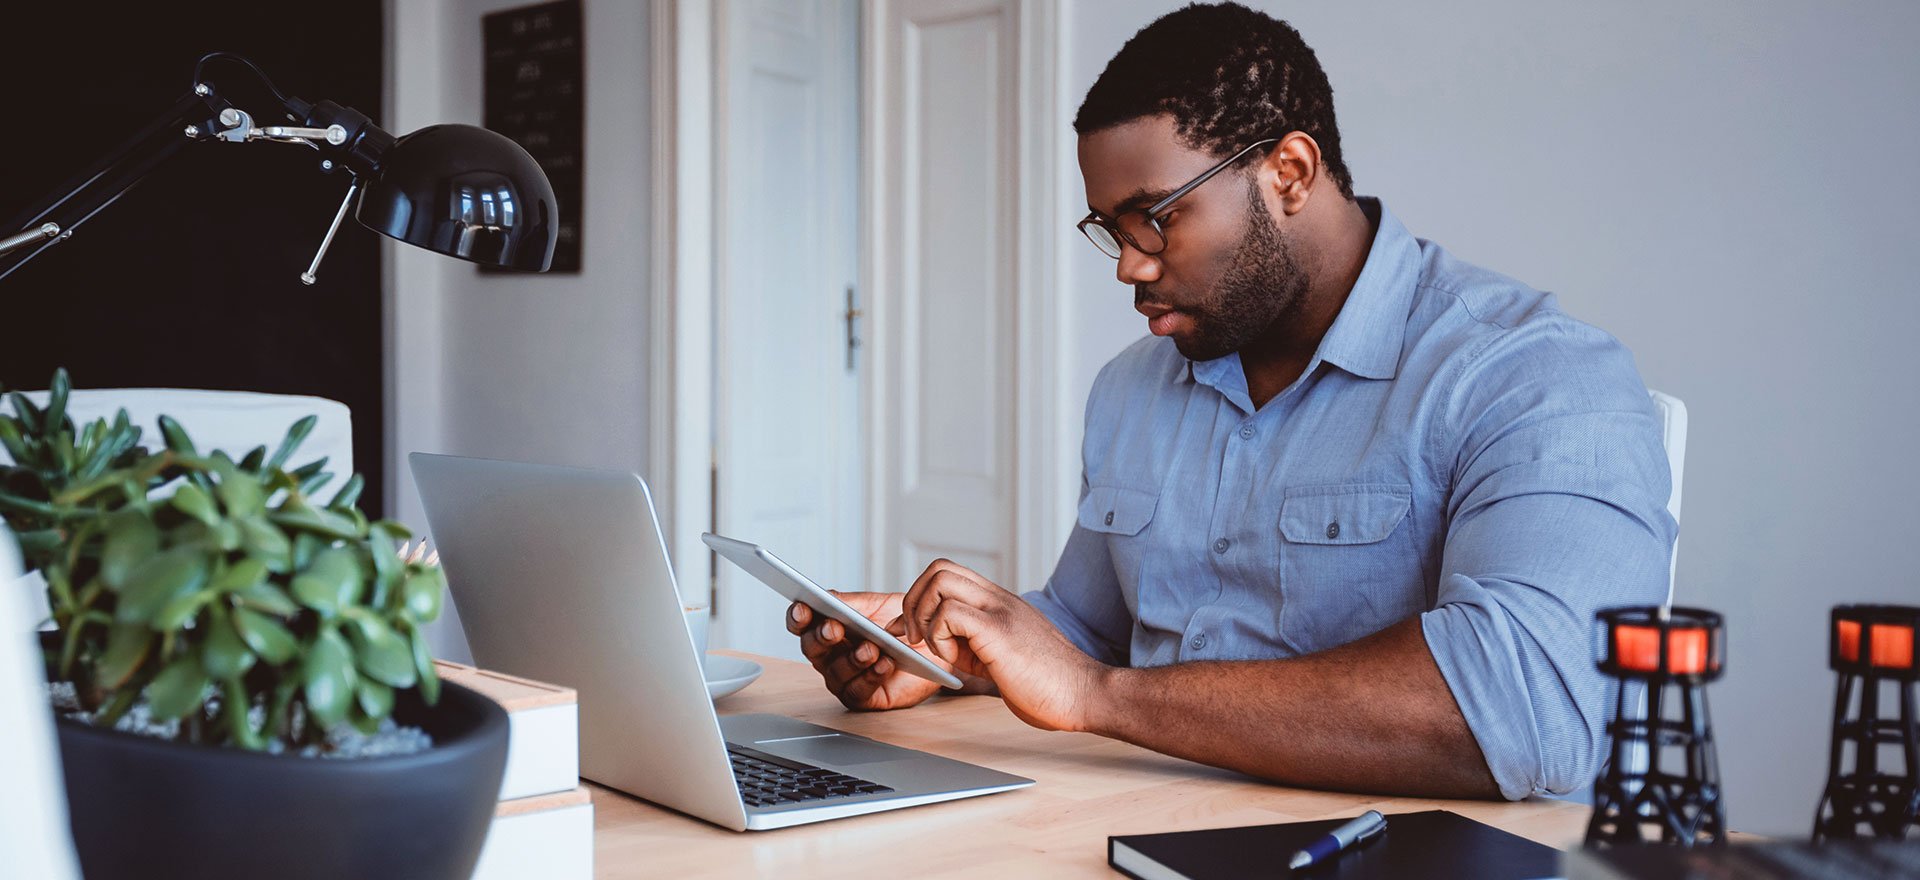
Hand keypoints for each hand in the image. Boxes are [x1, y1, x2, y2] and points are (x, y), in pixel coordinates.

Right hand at [787, 591, 952, 710]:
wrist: (933, 645)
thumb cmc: (902, 625)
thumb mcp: (877, 605)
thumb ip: (850, 602)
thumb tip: (827, 597)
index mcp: (828, 628)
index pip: (802, 623)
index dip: (798, 617)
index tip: (804, 608)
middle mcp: (830, 655)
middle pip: (812, 648)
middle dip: (822, 637)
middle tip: (834, 628)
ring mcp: (844, 678)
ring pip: (835, 672)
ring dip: (851, 659)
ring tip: (871, 647)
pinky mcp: (864, 697)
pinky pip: (858, 691)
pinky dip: (870, 677)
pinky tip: (884, 663)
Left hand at [894, 559, 1106, 731]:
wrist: (1084, 694)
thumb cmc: (1048, 683)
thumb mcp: (1003, 654)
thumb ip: (974, 642)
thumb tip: (939, 644)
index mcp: (999, 603)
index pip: (950, 573)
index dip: (922, 598)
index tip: (913, 631)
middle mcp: (999, 599)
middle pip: (939, 568)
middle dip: (913, 602)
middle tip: (916, 638)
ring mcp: (1000, 611)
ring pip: (939, 582)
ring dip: (924, 617)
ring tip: (937, 649)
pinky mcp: (999, 631)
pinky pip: (948, 613)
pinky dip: (939, 637)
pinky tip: (955, 661)